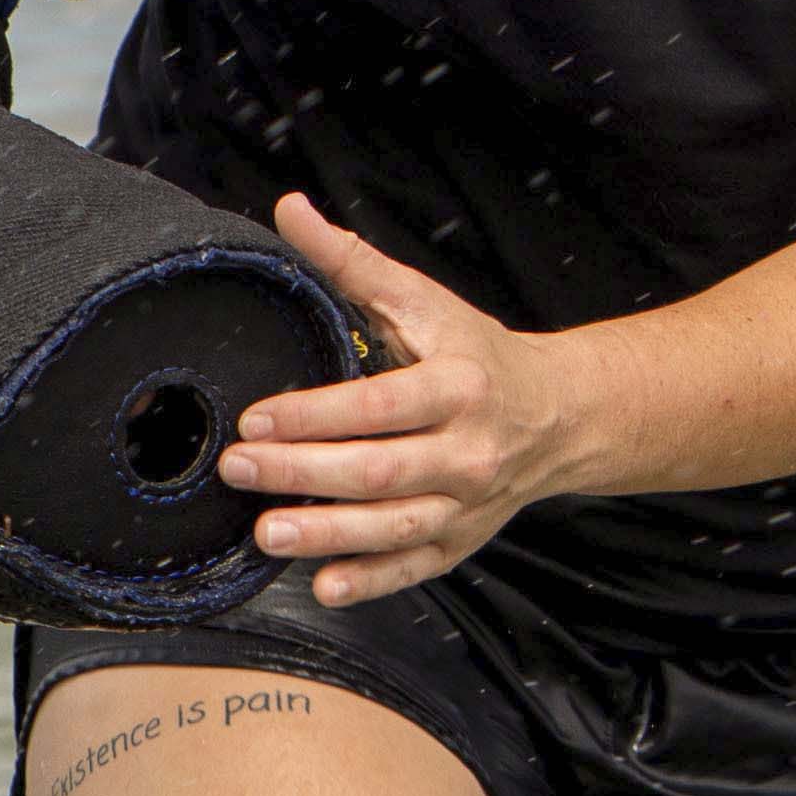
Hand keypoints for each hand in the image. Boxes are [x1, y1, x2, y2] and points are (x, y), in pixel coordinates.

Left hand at [223, 199, 580, 606]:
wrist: (557, 414)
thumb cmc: (474, 354)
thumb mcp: (421, 301)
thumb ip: (351, 262)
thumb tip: (289, 210)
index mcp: (458, 385)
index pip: (378, 406)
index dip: (314, 415)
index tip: (255, 416)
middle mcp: (468, 450)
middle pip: (378, 471)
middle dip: (301, 472)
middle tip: (237, 468)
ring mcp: (468, 503)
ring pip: (394, 527)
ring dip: (327, 535)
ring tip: (266, 532)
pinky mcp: (461, 542)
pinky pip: (414, 568)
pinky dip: (370, 581)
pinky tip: (324, 586)